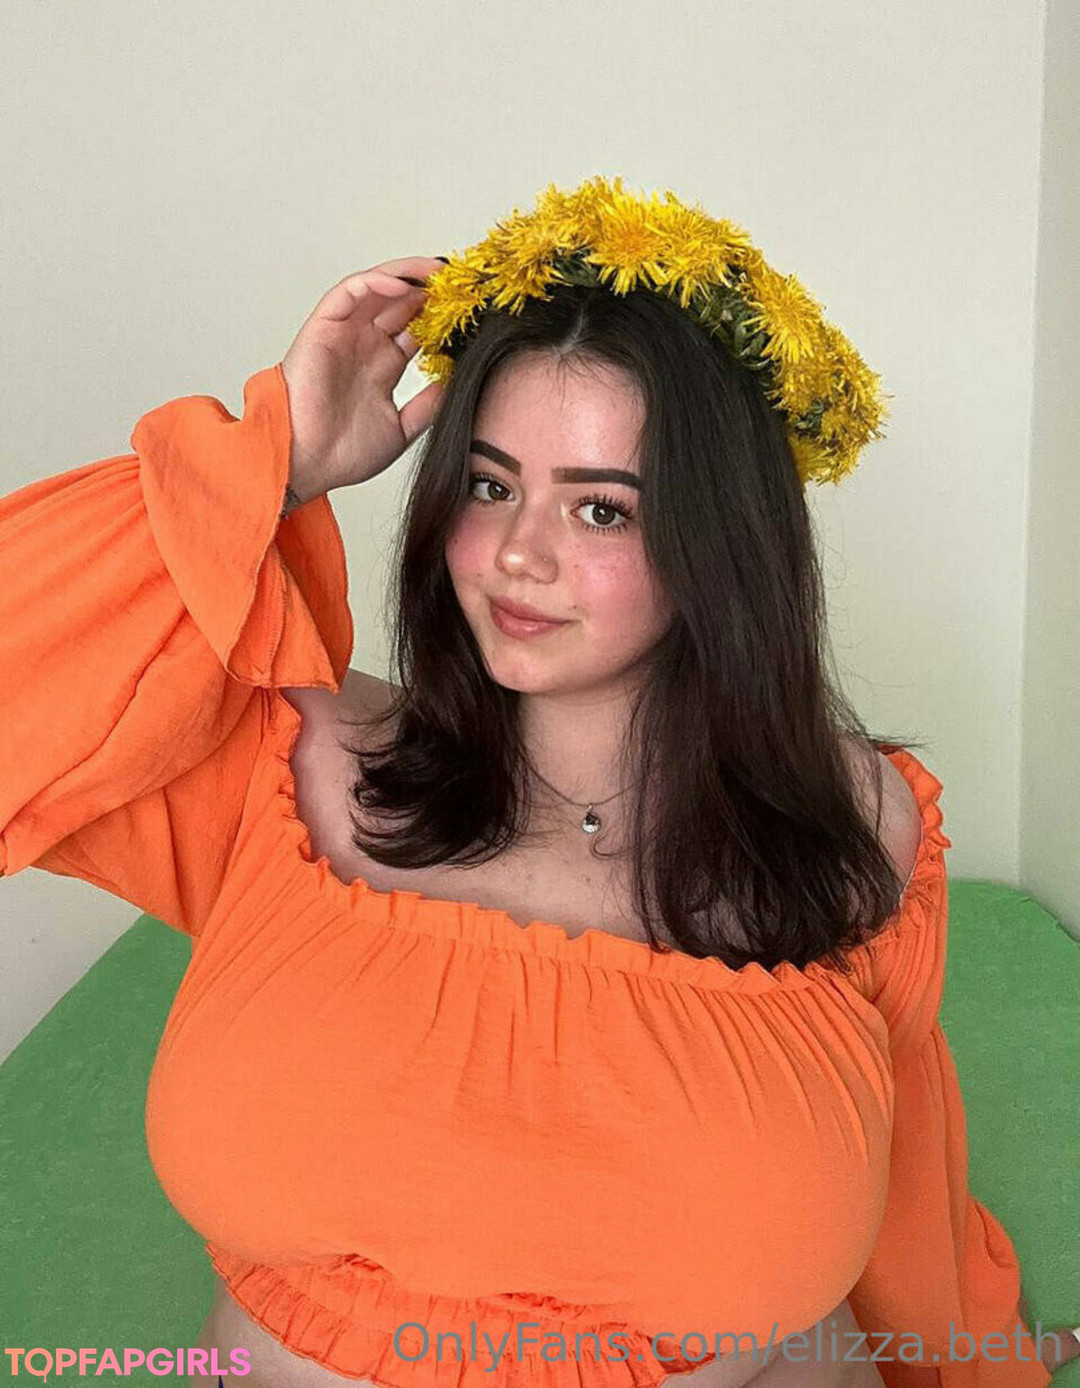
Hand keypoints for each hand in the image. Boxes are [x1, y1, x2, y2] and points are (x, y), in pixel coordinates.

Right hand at [280, 256, 446, 502]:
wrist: (306, 463)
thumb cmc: (342, 453)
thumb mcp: (401, 429)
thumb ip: (426, 405)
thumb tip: (455, 384)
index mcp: (382, 366)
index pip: (416, 328)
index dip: (441, 315)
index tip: (470, 309)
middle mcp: (364, 345)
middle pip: (401, 302)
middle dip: (430, 289)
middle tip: (460, 282)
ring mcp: (345, 334)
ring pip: (378, 288)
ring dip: (408, 275)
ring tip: (438, 271)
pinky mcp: (323, 327)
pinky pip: (350, 292)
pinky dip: (376, 282)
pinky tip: (403, 286)